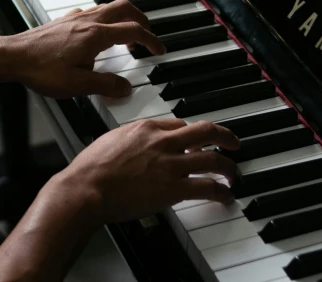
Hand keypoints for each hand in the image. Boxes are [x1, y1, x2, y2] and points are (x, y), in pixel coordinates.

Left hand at [6, 0, 164, 98]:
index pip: (133, 31)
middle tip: (148, 34)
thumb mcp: (78, 85)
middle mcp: (87, 21)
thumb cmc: (40, 70)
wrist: (12, 57)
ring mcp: (75, 18)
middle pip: (124, 8)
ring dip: (123, 17)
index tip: (158, 50)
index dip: (151, 40)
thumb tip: (125, 88)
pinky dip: (104, 18)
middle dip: (141, 19)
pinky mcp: (63, 21)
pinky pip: (92, 12)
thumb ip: (106, 85)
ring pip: (108, 7)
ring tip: (127, 34)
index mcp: (95, 35)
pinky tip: (98, 33)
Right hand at [58, 119, 240, 222]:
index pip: (180, 124)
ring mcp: (171, 165)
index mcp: (146, 127)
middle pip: (205, 131)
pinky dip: (221, 191)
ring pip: (212, 159)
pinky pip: (207, 187)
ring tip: (233, 174)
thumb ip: (129, 139)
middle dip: (224, 136)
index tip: (195, 142)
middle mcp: (163, 142)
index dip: (191, 133)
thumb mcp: (110, 139)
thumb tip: (134, 144)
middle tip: (233, 142)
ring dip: (228, 167)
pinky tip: (225, 196)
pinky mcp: (174, 188)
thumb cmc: (91, 168)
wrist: (88, 187)